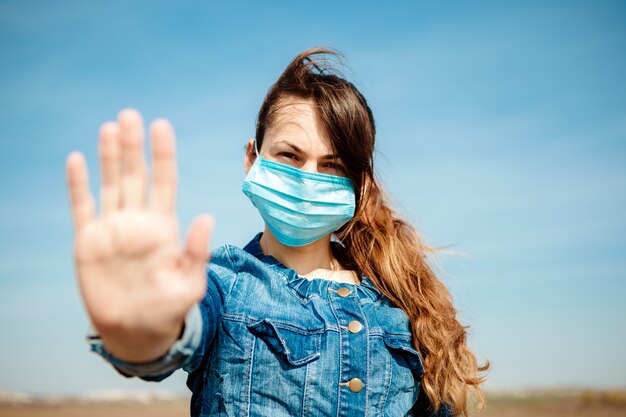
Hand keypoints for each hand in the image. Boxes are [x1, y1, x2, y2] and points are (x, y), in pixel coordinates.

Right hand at [66, 109, 212, 361]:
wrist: (135, 333)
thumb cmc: (167, 311)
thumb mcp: (188, 285)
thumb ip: (196, 253)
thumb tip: (207, 218)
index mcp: (164, 228)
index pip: (164, 182)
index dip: (163, 155)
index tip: (161, 125)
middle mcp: (138, 222)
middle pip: (136, 176)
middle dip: (134, 147)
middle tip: (130, 115)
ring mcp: (113, 230)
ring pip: (111, 184)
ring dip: (110, 157)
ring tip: (110, 128)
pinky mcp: (88, 242)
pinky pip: (82, 207)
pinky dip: (78, 185)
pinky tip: (77, 159)